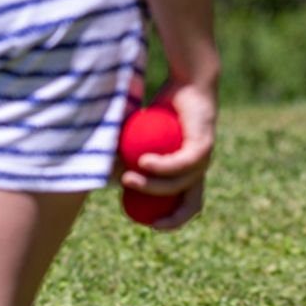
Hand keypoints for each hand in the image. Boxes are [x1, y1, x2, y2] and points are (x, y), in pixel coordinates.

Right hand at [119, 76, 216, 230]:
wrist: (189, 82)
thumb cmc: (164, 108)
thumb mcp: (140, 136)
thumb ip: (126, 154)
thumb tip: (101, 170)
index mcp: (190, 171)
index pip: (187, 206)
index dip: (171, 221)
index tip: (145, 223)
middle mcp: (201, 169)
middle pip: (191, 206)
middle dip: (167, 218)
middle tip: (140, 217)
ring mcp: (204, 158)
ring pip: (177, 184)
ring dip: (150, 187)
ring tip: (127, 179)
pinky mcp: (203, 145)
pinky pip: (179, 162)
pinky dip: (160, 166)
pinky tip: (142, 161)